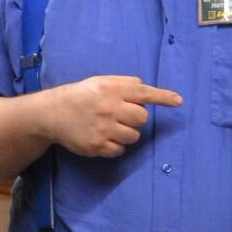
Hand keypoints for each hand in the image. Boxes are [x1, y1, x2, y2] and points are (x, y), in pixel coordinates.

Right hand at [47, 75, 183, 157]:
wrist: (52, 113)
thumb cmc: (81, 96)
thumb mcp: (101, 82)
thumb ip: (124, 84)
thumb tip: (145, 89)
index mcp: (112, 89)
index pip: (144, 93)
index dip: (164, 97)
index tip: (179, 102)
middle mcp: (110, 108)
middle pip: (142, 118)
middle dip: (136, 118)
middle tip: (121, 116)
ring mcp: (104, 129)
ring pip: (134, 136)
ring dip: (127, 133)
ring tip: (110, 127)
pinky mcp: (97, 146)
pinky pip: (120, 150)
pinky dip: (116, 145)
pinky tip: (103, 137)